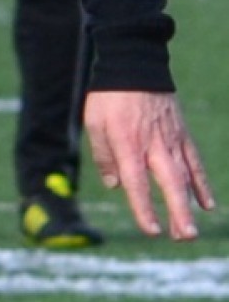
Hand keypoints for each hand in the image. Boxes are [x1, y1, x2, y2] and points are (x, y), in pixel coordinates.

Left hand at [83, 91, 214, 240]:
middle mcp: (153, 145)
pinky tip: (207, 204)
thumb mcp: (94, 124)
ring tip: (190, 232)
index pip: (137, 183)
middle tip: (184, 237)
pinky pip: (194, 162)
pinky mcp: (181, 134)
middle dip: (178, 212)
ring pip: (185, 177)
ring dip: (189, 206)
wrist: (135, 64)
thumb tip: (115, 184)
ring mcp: (171, 140)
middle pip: (169, 184)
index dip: (145, 208)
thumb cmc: (109, 96)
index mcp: (128, 144)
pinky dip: (201, 183)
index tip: (152, 231)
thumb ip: (104, 156)